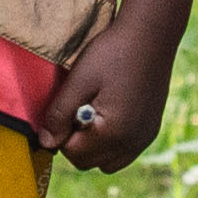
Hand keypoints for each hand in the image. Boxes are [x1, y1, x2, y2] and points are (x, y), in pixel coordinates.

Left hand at [36, 0, 196, 170]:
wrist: (151, 34)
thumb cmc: (113, 53)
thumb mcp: (79, 80)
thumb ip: (59, 114)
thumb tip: (45, 143)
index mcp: (114, 133)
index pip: (72, 154)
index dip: (61, 133)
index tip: (65, 107)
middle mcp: (132, 143)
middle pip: (89, 162)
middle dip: (76, 141)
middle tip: (78, 107)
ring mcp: (144, 138)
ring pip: (108, 161)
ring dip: (94, 145)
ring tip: (93, 111)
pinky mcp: (151, 130)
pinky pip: (125, 151)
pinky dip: (112, 141)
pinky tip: (110, 112)